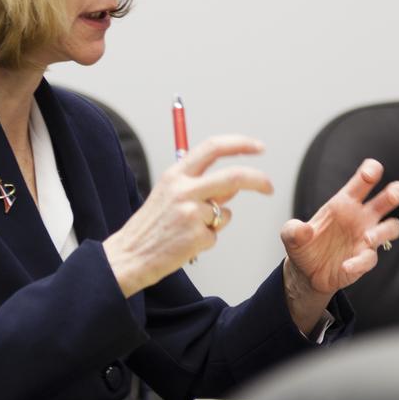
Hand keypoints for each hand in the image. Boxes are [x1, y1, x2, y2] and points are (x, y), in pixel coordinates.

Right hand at [104, 135, 272, 296]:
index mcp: (175, 174)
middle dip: (258, 180)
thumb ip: (201, 186)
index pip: (213, 147)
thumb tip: (232, 185)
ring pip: (224, 212)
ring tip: (187, 231)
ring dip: (215, 223)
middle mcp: (183, 189)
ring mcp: (190, 213)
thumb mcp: (169, 196)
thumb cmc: (150, 227)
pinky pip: (215, 235)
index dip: (239, 144)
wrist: (128, 255)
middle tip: (269, 187)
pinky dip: (205, 240)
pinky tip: (184, 244)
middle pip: (233, 177)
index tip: (258, 147)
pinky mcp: (196, 235)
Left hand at [280, 158, 398, 332]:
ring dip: (383, 231)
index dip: (370, 172)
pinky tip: (346, 266)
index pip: (363, 182)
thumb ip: (293, 230)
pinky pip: (371, 258)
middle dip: (396, 192)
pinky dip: (359, 263)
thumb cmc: (303, 245)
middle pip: (388, 199)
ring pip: (392, 227)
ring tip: (366, 239)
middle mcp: (360, 217)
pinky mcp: (365, 259)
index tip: (371, 172)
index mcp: (344, 203)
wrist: (305, 272)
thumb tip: (304, 229)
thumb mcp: (290, 236)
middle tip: (394, 193)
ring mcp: (366, 238)